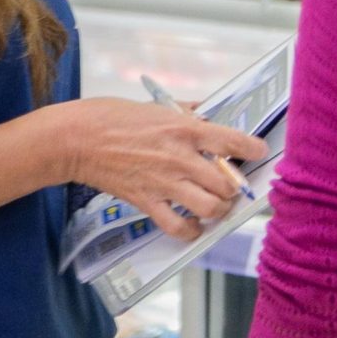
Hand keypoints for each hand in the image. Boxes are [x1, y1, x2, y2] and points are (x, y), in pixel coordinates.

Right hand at [61, 98, 268, 238]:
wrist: (76, 139)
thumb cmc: (112, 116)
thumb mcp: (156, 106)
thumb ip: (186, 111)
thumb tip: (207, 112)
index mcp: (184, 129)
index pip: (233, 141)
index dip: (253, 150)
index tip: (259, 153)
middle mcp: (180, 157)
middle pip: (227, 182)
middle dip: (235, 187)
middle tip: (231, 186)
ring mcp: (164, 182)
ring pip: (211, 208)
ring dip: (219, 210)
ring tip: (216, 206)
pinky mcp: (147, 202)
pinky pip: (179, 228)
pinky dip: (192, 231)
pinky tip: (193, 225)